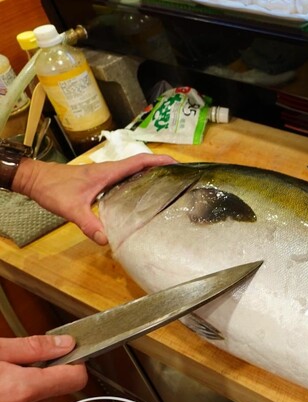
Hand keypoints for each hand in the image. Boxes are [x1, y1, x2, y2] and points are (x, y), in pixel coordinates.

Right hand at [0, 335, 87, 401]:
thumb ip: (33, 348)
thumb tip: (66, 344)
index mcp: (22, 391)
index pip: (76, 379)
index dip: (74, 364)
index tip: (67, 356)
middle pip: (55, 392)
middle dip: (41, 378)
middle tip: (15, 369)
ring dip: (25, 395)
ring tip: (2, 384)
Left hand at [11, 153, 176, 244]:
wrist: (35, 179)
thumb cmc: (52, 188)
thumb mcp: (71, 209)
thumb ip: (88, 224)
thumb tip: (106, 241)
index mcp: (107, 172)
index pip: (139, 161)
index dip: (159, 160)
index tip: (177, 162)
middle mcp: (109, 170)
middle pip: (141, 164)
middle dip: (161, 166)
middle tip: (179, 176)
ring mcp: (105, 174)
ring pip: (133, 170)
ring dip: (150, 173)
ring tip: (167, 184)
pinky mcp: (100, 179)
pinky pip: (125, 177)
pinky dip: (138, 180)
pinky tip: (141, 193)